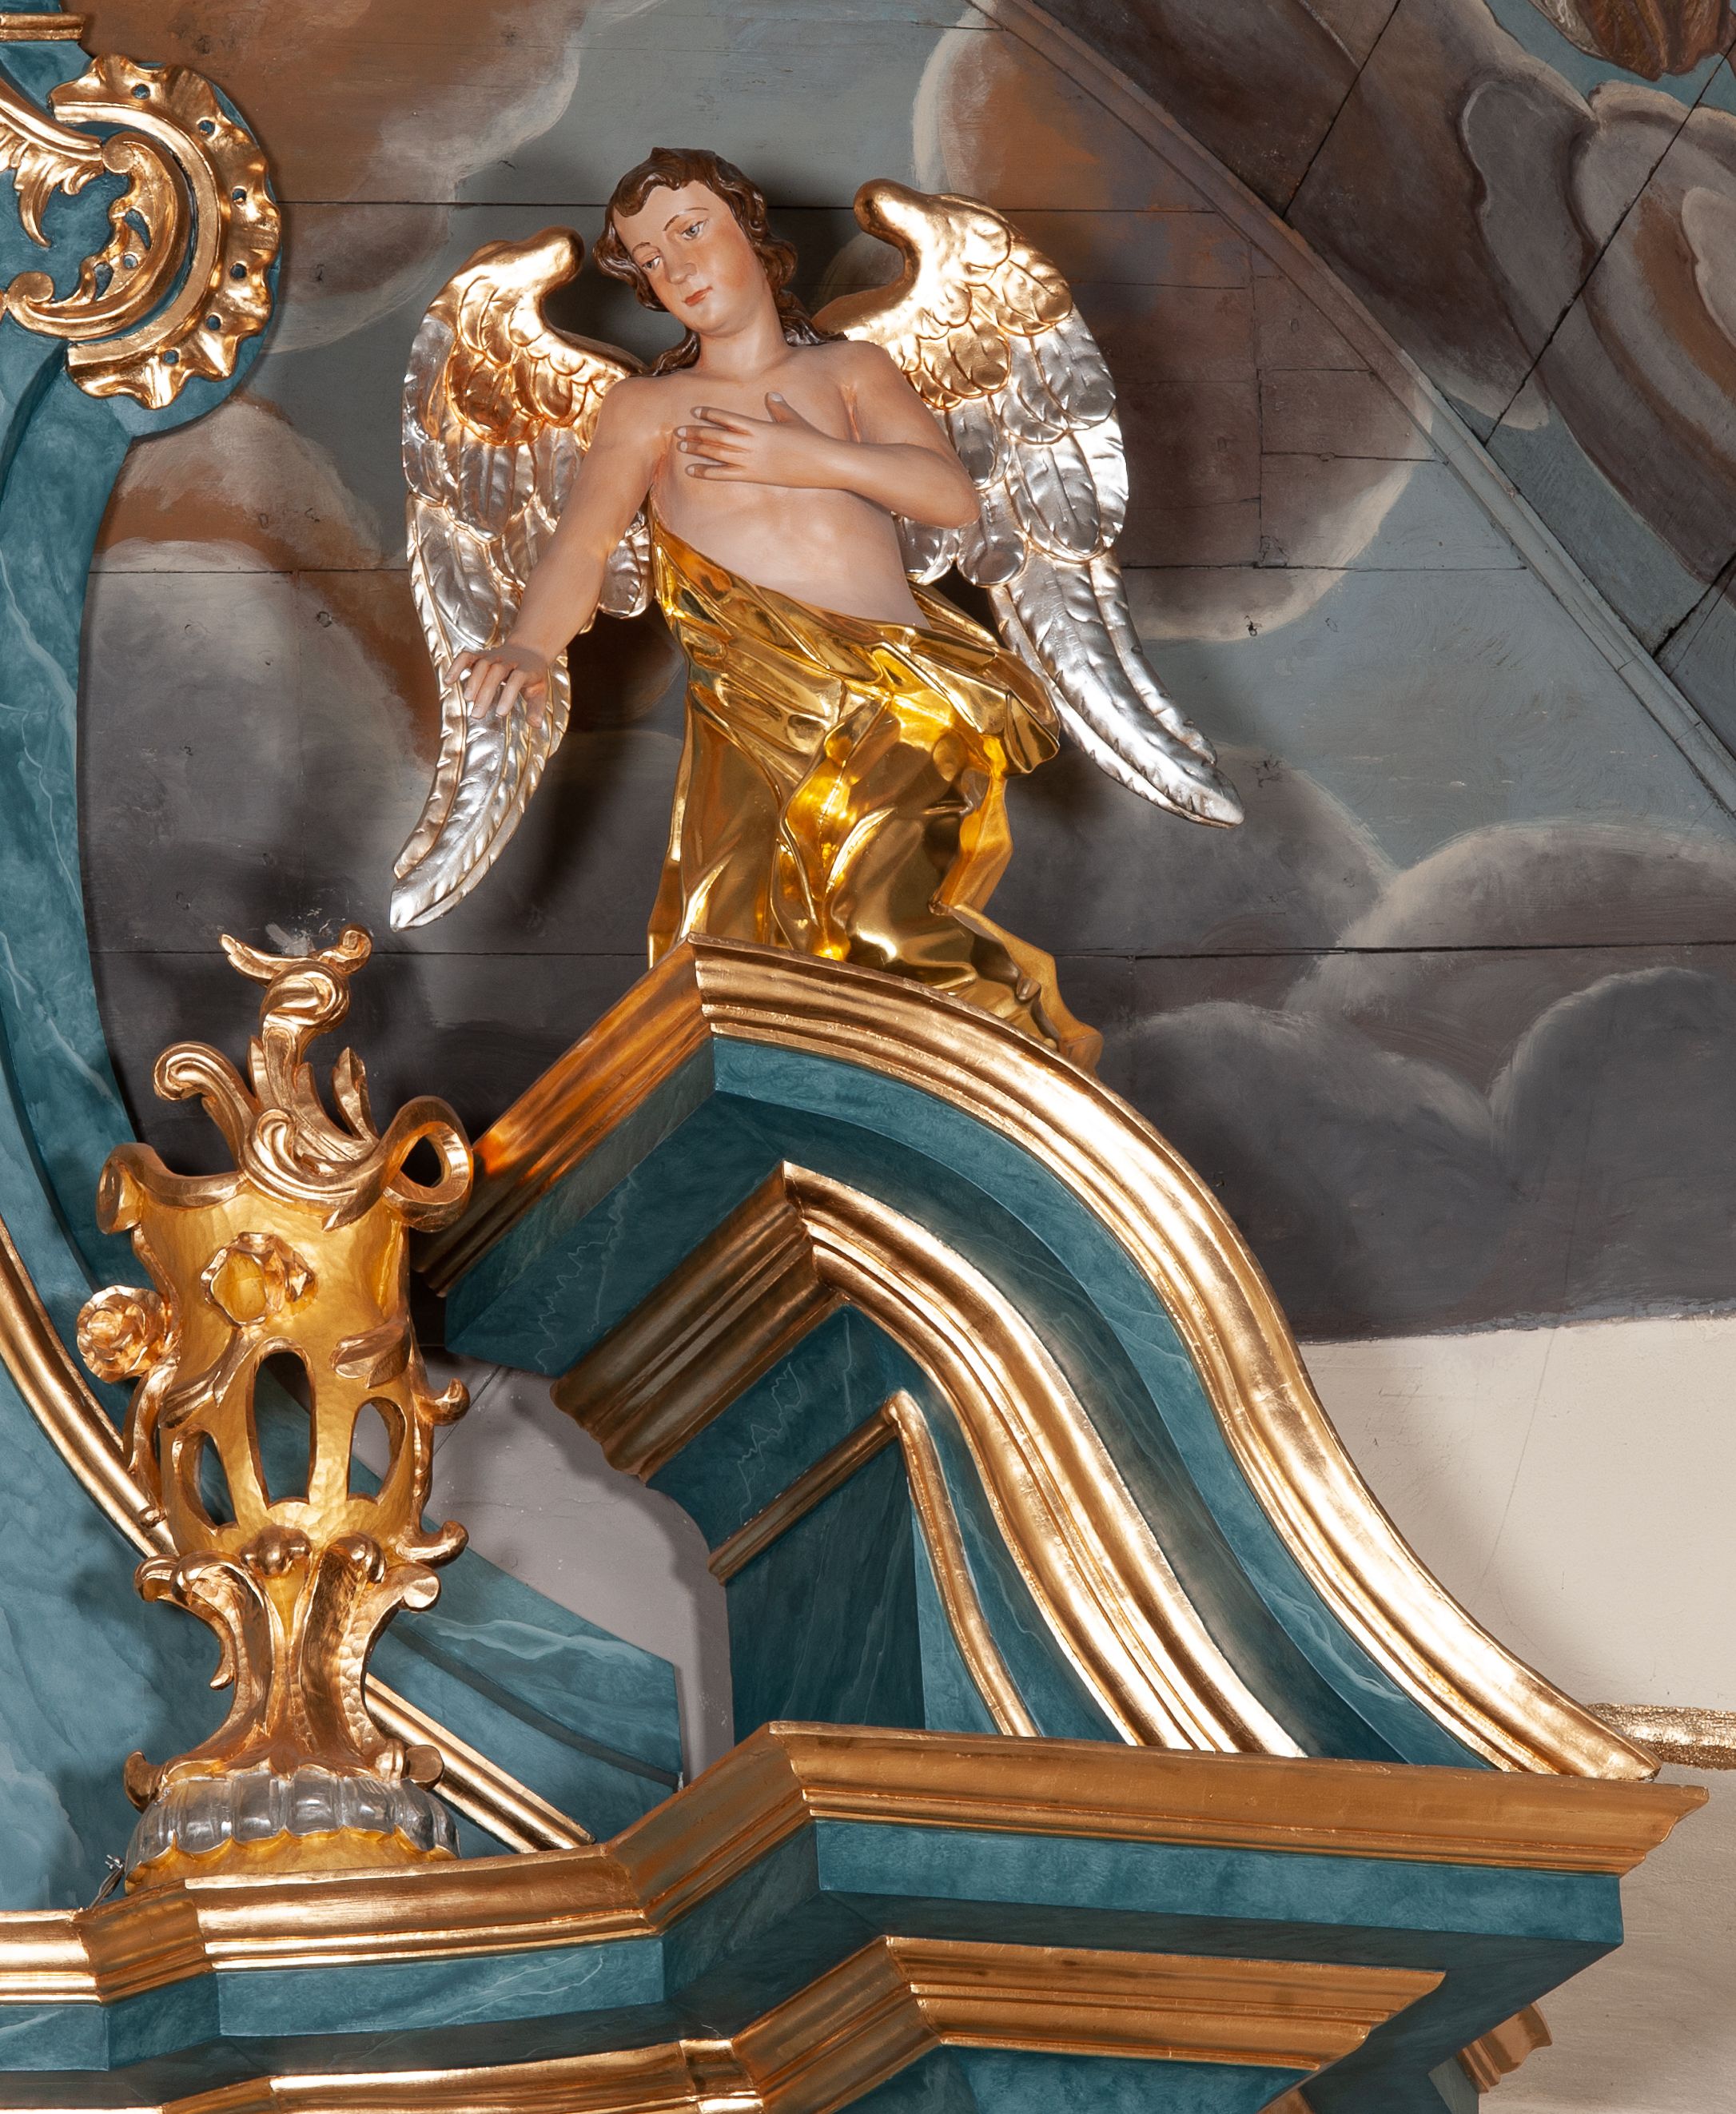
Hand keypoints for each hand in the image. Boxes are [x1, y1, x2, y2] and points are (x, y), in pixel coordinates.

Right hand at [451, 641, 550, 721]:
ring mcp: (493, 656)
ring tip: (467, 699)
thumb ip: (537, 708)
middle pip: (497, 671)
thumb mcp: (539, 691)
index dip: (509, 695)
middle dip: (486, 692)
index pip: (517, 679)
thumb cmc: (532, 676)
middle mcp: (509, 660)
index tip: (500, 714)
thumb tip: (536, 725)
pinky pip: (466, 656)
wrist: (527, 651)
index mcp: (526, 669)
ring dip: (473, 680)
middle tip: (477, 714)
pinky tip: (448, 681)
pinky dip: (456, 666)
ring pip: (482, 663)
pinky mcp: (480, 655)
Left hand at [675, 395, 842, 487]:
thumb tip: (770, 396)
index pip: (727, 417)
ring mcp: (750, 461)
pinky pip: (724, 474)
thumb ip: (779, 408)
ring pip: (716, 453)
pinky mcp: (754, 476)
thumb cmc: (811, 439)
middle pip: (716, 436)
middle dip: (695, 433)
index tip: (695, 412)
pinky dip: (706, 472)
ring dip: (697, 449)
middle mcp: (750, 443)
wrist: (822, 462)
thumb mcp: (793, 420)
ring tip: (681, 446)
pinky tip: (691, 470)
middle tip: (678, 431)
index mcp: (758, 426)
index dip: (709, 414)